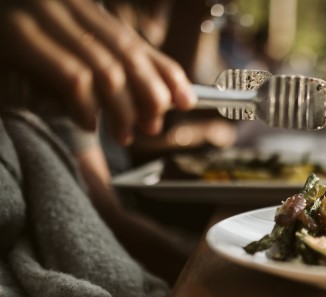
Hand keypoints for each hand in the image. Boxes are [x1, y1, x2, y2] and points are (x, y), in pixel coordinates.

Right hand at [0, 0, 196, 143]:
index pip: (134, 42)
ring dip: (122, 109)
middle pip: (125, 55)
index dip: (165, 72)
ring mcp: (39, 18)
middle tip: (153, 125)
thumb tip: (155, 93)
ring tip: (126, 134)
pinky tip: (89, 123)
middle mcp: (64, 6)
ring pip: (105, 69)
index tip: (186, 99)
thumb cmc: (12, 44)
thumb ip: (103, 59)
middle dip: (148, 95)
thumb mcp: (62, 45)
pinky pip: (72, 76)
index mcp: (79, 8)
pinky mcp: (17, 36)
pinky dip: (87, 106)